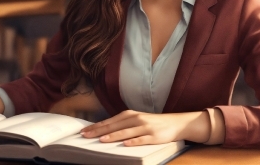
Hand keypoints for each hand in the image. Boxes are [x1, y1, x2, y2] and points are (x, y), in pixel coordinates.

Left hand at [80, 110, 210, 145]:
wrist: (175, 123)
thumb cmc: (153, 123)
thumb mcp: (137, 120)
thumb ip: (123, 124)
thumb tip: (105, 130)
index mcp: (130, 115)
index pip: (109, 121)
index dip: (96, 126)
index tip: (83, 131)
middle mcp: (136, 119)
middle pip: (114, 126)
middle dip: (99, 131)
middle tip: (86, 135)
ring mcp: (144, 127)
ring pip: (126, 132)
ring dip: (113, 136)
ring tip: (101, 140)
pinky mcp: (153, 136)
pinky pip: (141, 139)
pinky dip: (133, 141)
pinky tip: (125, 144)